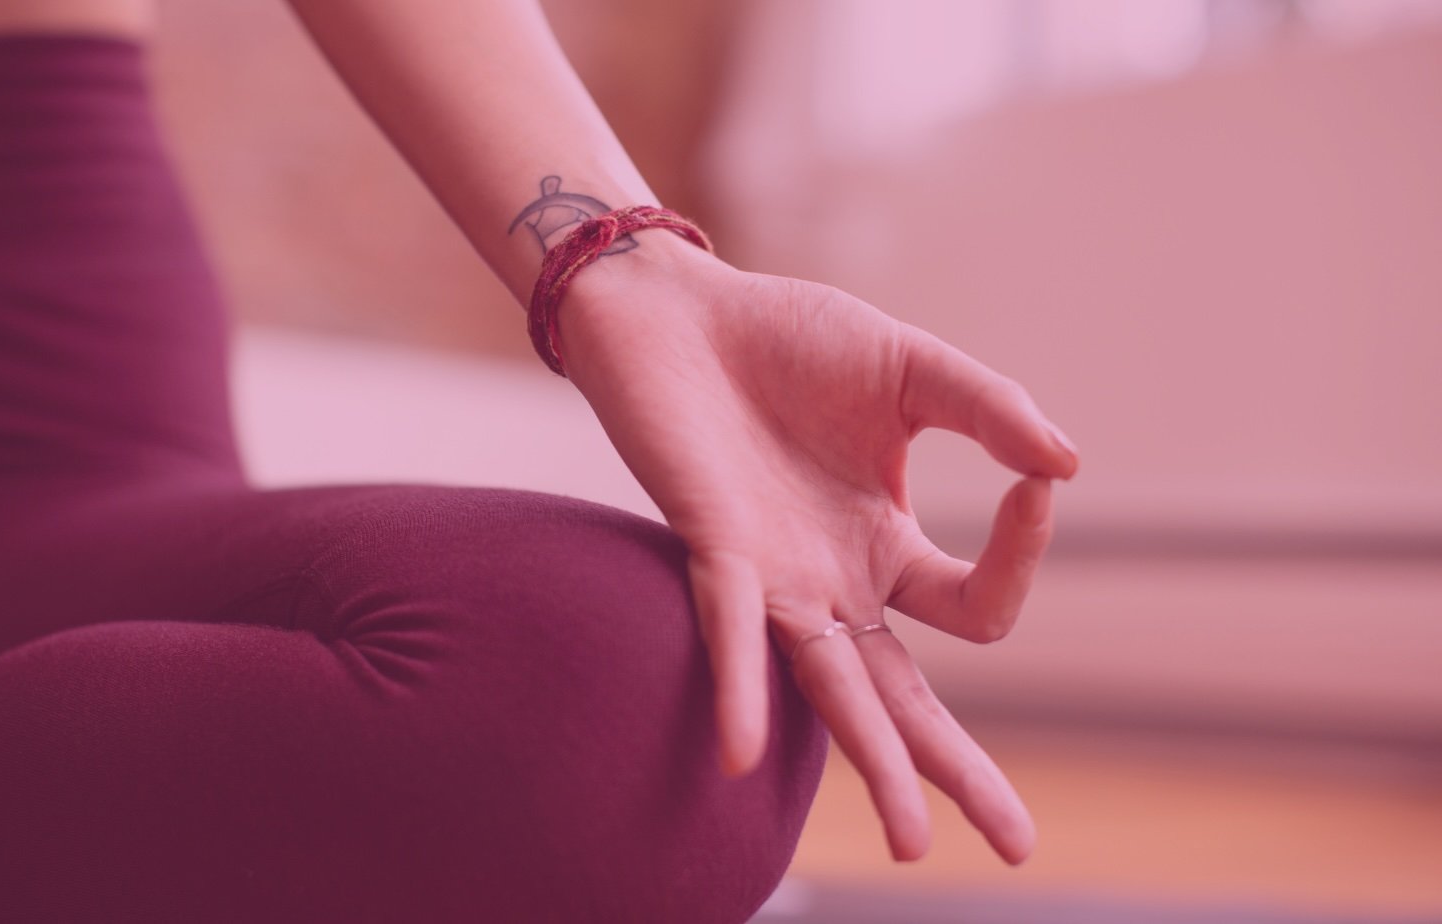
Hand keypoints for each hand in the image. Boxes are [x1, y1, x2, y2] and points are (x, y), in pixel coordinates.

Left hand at [556, 233, 1078, 864]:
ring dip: (873, 765)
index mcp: (881, 546)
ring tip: (913, 844)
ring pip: (832, 691)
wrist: (677, 310)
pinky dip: (738, 689)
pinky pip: (729, 631)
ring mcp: (773, 579)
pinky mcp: (713, 549)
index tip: (1034, 485)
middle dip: (958, 772)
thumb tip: (1065, 468)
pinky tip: (738, 756)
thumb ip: (987, 409)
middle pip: (905, 701)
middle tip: (1021, 849)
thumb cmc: (787, 339)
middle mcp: (830, 583)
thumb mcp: (909, 368)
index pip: (974, 603)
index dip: (1021, 556)